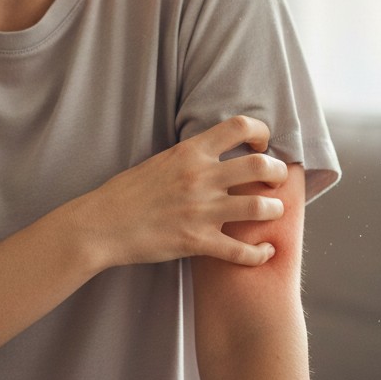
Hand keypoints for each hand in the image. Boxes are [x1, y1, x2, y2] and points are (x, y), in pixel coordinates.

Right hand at [76, 116, 288, 268]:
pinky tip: (265, 251)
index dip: (261, 133)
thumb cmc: (127, 192)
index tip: (261, 146)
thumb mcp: (161, 160)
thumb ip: (191, 156)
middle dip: (278, 173)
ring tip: (273, 212)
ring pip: (259, 207)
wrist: (102, 224)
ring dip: (275, 210)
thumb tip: (216, 153)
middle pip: (260, 166)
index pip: (239, 126)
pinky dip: (260, 253)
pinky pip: (241, 251)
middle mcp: (200, 177)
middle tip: (277, 179)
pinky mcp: (197, 241)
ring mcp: (200, 210)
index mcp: (190, 151)